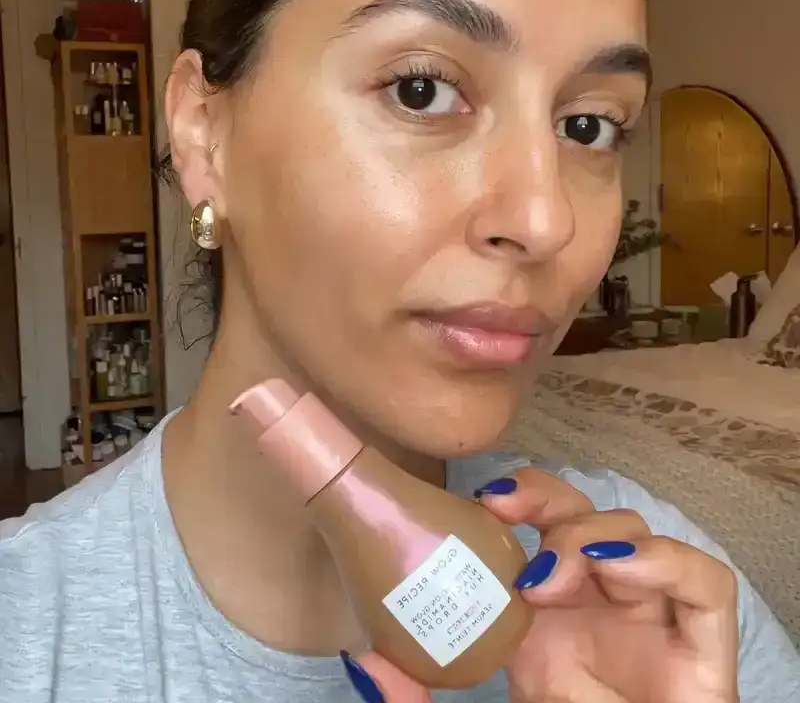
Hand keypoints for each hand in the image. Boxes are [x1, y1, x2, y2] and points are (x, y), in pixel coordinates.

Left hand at [340, 468, 738, 701]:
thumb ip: (420, 694)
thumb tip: (364, 670)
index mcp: (547, 609)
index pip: (539, 524)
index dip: (516, 496)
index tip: (478, 499)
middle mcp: (599, 599)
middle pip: (581, 512)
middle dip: (544, 499)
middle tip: (502, 511)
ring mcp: (652, 617)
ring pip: (634, 530)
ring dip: (588, 533)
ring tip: (551, 573)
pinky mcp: (704, 648)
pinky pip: (706, 583)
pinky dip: (663, 560)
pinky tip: (615, 567)